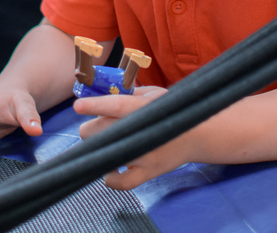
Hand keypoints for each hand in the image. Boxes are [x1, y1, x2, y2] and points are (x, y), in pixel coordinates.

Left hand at [75, 86, 191, 189]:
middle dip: (92, 128)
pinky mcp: (148, 173)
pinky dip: (111, 178)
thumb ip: (130, 95)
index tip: (78, 105)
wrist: (199, 134)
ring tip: (106, 142)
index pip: (116, 106)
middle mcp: (143, 133)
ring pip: (104, 154)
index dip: (95, 105)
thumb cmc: (172, 110)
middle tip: (99, 126)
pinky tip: (111, 169)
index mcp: (144, 109)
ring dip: (99, 148)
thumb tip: (101, 93)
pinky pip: (122, 182)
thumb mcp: (154, 94)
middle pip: (100, 132)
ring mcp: (145, 155)